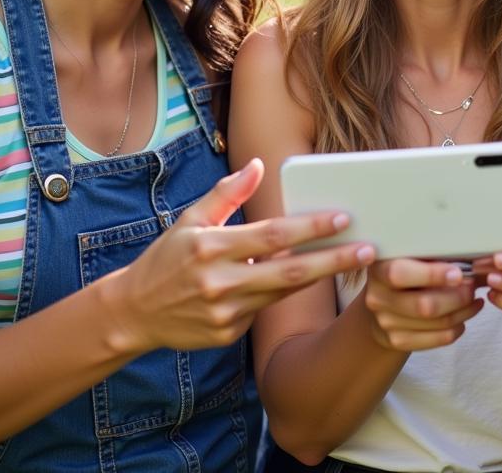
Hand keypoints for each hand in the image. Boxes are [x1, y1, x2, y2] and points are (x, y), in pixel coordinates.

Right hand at [107, 159, 375, 353]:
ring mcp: (225, 313)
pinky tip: (302, 281)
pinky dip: (282, 295)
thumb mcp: (191, 219)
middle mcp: (220, 282)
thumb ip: (227, 193)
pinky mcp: (227, 334)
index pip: (272, 236)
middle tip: (368, 249)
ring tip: (352, 259)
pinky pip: (264, 311)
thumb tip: (258, 165)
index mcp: (212, 247)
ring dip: (319, 277)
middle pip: (289, 272)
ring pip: (283, 293)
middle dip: (333, 260)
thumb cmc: (168, 257)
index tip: (342, 217)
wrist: (133, 312)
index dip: (310, 228)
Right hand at [364, 258, 483, 351]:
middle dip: (457, 296)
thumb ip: (436, 255)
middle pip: (423, 305)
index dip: (432, 275)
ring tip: (473, 300)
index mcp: (380, 267)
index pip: (401, 274)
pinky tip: (463, 318)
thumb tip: (475, 258)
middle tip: (472, 286)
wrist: (385, 302)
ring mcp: (385, 322)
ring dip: (462, 312)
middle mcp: (377, 296)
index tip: (458, 273)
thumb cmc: (409, 270)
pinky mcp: (397, 340)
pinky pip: (436, 339)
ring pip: (434, 323)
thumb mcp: (414, 256)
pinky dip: (456, 329)